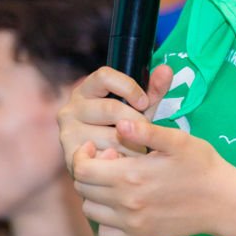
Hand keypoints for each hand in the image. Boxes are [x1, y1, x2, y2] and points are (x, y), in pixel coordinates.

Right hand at [57, 64, 174, 172]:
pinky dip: (120, 161)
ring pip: (109, 135)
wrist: (105, 166)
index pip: (104, 76)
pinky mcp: (71, 155)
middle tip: (146, 133)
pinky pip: (103, 157)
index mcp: (87, 90)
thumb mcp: (139, 109)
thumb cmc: (124, 130)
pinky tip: (126, 162)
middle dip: (135, 122)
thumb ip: (153, 91)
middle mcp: (72, 108)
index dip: (128, 87)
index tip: (145, 102)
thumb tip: (166, 69)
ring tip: (139, 149)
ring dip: (131, 145)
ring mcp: (68, 132)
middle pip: (111, 108)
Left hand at [70, 115, 235, 235]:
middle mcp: (126, 204)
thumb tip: (120, 123)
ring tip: (116, 183)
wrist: (224, 202)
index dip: (82, 155)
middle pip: (83, 189)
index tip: (95, 148)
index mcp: (130, 176)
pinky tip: (122, 206)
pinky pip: (105, 233)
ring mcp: (132, 226)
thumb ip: (146, 131)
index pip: (82, 170)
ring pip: (91, 211)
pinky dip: (106, 220)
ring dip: (96, 195)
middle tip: (111, 162)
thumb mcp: (178, 141)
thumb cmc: (202, 165)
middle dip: (90, 172)